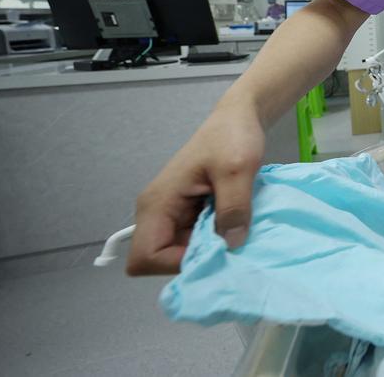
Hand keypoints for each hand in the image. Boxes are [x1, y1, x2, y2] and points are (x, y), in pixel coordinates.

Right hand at [126, 105, 264, 274]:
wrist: (237, 118)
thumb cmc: (231, 137)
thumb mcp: (237, 170)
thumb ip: (233, 208)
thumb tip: (231, 245)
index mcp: (157, 204)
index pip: (145, 258)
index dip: (176, 264)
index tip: (213, 252)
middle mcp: (156, 213)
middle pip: (161, 262)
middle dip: (195, 261)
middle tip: (230, 246)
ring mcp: (171, 215)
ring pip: (180, 254)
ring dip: (208, 251)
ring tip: (236, 233)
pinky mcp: (187, 214)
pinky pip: (194, 241)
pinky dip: (214, 241)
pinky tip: (234, 228)